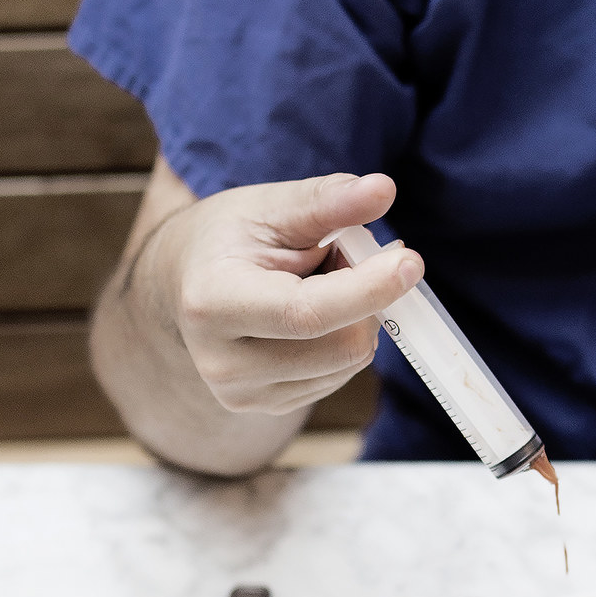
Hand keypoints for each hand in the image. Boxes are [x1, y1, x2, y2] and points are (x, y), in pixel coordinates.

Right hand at [143, 170, 422, 418]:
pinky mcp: (269, 407)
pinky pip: (342, 375)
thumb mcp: (272, 207)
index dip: (367, 290)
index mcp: (213, 303)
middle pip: (342, 347)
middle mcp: (222, 362)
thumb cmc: (230, 238)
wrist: (186, 283)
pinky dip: (345, 338)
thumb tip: (384, 189)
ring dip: (357, 317)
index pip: (306, 313)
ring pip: (350, 362)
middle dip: (367, 296)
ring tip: (316, 283)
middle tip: (344, 256)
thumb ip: (327, 200)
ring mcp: (244, 394)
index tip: (410, 262)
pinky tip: (313, 315)